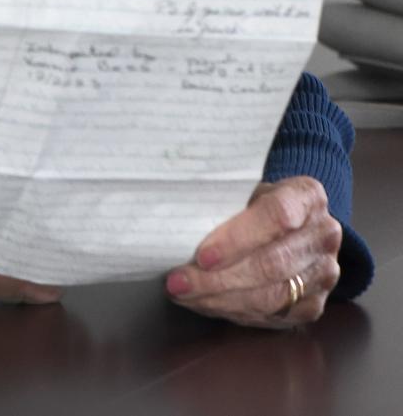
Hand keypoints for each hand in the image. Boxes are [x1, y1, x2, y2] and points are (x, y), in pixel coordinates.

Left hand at [165, 176, 341, 327]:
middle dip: (219, 278)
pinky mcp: (314, 303)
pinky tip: (207, 305)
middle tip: (179, 283)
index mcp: (307, 196)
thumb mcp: (247, 187)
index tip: (202, 256)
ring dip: (222, 300)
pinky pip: (273, 315)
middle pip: (271, 264)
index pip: (276, 216)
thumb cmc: (258, 202)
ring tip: (185, 296)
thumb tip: (177, 223)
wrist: (296, 223)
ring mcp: (323, 272)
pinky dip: (235, 312)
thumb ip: (226, 202)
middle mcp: (323, 235)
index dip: (238, 238)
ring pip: (271, 295)